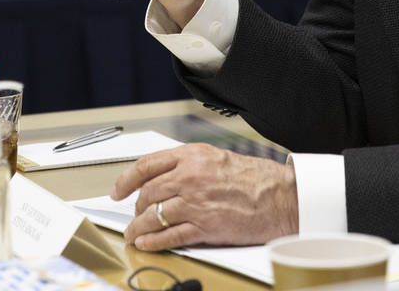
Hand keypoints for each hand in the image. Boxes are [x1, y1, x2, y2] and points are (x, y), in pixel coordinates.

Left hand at [110, 143, 297, 250]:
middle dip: (135, 208)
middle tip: (133, 216)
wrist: (280, 197)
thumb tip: (161, 178)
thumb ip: (187, 165)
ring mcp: (196, 202)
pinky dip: (153, 242)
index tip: (117, 190)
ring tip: (133, 234)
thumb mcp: (215, 158)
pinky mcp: (205, 226)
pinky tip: (146, 243)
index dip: (126, 179)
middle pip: (147, 193)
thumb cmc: (254, 178)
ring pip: (153, 216)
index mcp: (191, 156)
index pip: (146, 165)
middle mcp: (189, 176)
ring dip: (138, 228)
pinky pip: (169, 236)